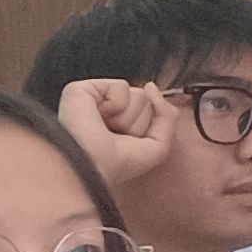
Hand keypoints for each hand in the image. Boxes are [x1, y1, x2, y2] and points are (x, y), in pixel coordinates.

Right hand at [54, 78, 183, 198]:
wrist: (91, 163)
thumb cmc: (116, 165)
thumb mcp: (158, 147)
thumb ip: (168, 116)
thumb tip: (151, 87)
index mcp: (122, 127)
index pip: (152, 112)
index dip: (148, 128)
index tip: (130, 145)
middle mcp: (109, 113)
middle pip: (147, 102)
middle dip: (138, 122)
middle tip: (116, 136)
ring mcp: (96, 101)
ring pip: (138, 94)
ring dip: (128, 116)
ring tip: (106, 127)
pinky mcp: (83, 89)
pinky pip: (121, 86)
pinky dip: (116, 103)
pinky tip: (100, 115)